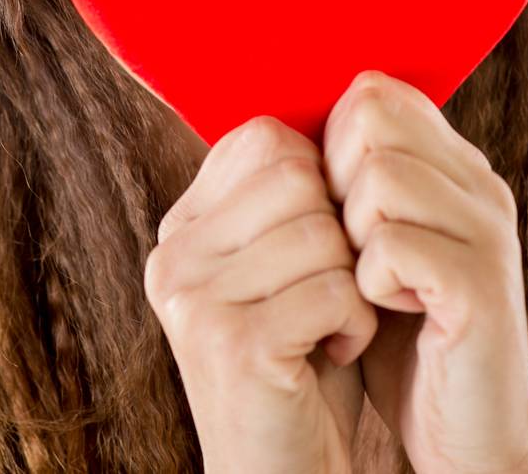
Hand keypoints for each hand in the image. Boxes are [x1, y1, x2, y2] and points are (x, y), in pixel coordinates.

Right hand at [146, 114, 379, 473]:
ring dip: (351, 286)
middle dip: (339, 235)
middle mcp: (173, 256)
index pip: (267, 138)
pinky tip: (329, 354)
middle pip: (298, 177)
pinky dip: (354, 324)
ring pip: (324, 233)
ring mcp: (194, 299)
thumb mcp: (285, 267)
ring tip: (325, 329)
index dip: (320, 181)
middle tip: (325, 293)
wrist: (288, 472)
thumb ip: (289, 194)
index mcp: (183, 228)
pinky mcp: (231, 343)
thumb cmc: (304, 364)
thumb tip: (352, 91)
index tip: (320, 244)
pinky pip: (335, 288)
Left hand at [320, 70, 527, 473]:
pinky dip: (369, 286)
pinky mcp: (480, 288)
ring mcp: (487, 233)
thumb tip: (274, 133)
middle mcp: (478, 186)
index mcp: (453, 169)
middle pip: (371, 120)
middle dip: (335, 185)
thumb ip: (347, 190)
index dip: (330, 144)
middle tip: (349, 251)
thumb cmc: (404, 345)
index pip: (374, 92)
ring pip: (379, 178)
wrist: (466, 439)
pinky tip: (389, 314)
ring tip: (370, 285)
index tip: (332, 209)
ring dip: (350, 238)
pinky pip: (392, 247)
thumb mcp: (370, 252)